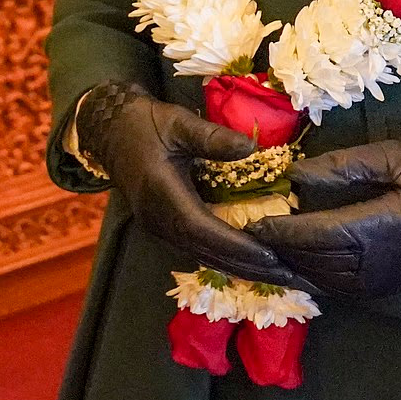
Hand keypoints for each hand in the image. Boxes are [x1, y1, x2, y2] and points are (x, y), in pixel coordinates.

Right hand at [75, 80, 301, 286]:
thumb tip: (251, 147)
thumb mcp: (179, 123)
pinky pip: (198, 249)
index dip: (238, 245)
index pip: (204, 229)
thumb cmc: (146, 123)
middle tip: (289, 276)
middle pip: (207, 253)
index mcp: (162, 195)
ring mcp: (159, 228)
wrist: (111, 131)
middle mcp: (160, 221)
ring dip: (240, 268)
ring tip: (278, 275)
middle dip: (249, 267)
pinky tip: (249, 262)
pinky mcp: (163, 227)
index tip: (271, 255)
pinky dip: (225, 258)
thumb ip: (213, 137)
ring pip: (203, 256)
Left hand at [249, 136, 400, 297]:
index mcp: (391, 224)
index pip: (325, 233)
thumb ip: (341, 167)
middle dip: (282, 250)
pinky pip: (342, 289)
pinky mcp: (390, 289)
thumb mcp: (390, 155)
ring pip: (327, 281)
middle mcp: (388, 261)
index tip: (255, 223)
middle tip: (246, 237)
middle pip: (321, 261)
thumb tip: (294, 175)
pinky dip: (314, 277)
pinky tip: (296, 264)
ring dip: (294, 267)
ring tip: (263, 251)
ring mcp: (390, 281)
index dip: (286, 231)